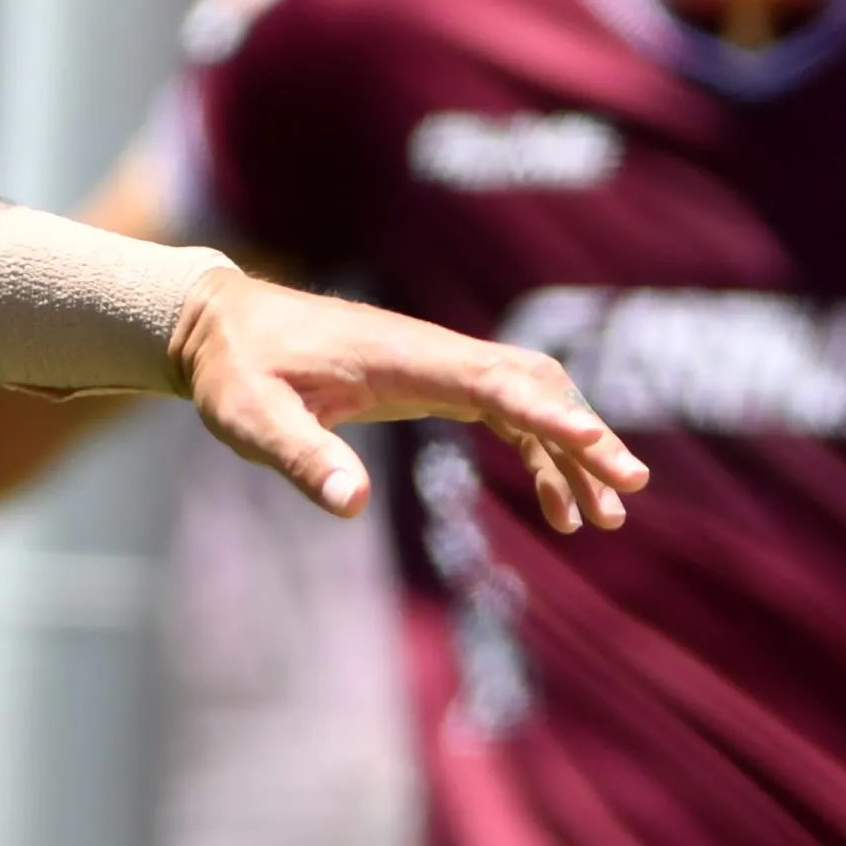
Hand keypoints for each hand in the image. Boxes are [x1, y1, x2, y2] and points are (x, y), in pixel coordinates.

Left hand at [176, 270, 643, 530]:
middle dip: (585, 436)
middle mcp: (433, 353)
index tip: (599, 446)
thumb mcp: (252, 419)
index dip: (549, 415)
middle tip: (627, 492)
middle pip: (534, 386)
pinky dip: (540, 450)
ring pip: (530, 398)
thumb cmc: (236, 371)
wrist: (219, 327)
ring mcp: (437, 364)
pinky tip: (558, 504)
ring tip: (605, 518)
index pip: (494, 382)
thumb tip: (350, 503)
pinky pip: (506, 411)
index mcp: (403, 357)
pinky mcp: (431, 380)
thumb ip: (301, 456)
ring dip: (572, 451)